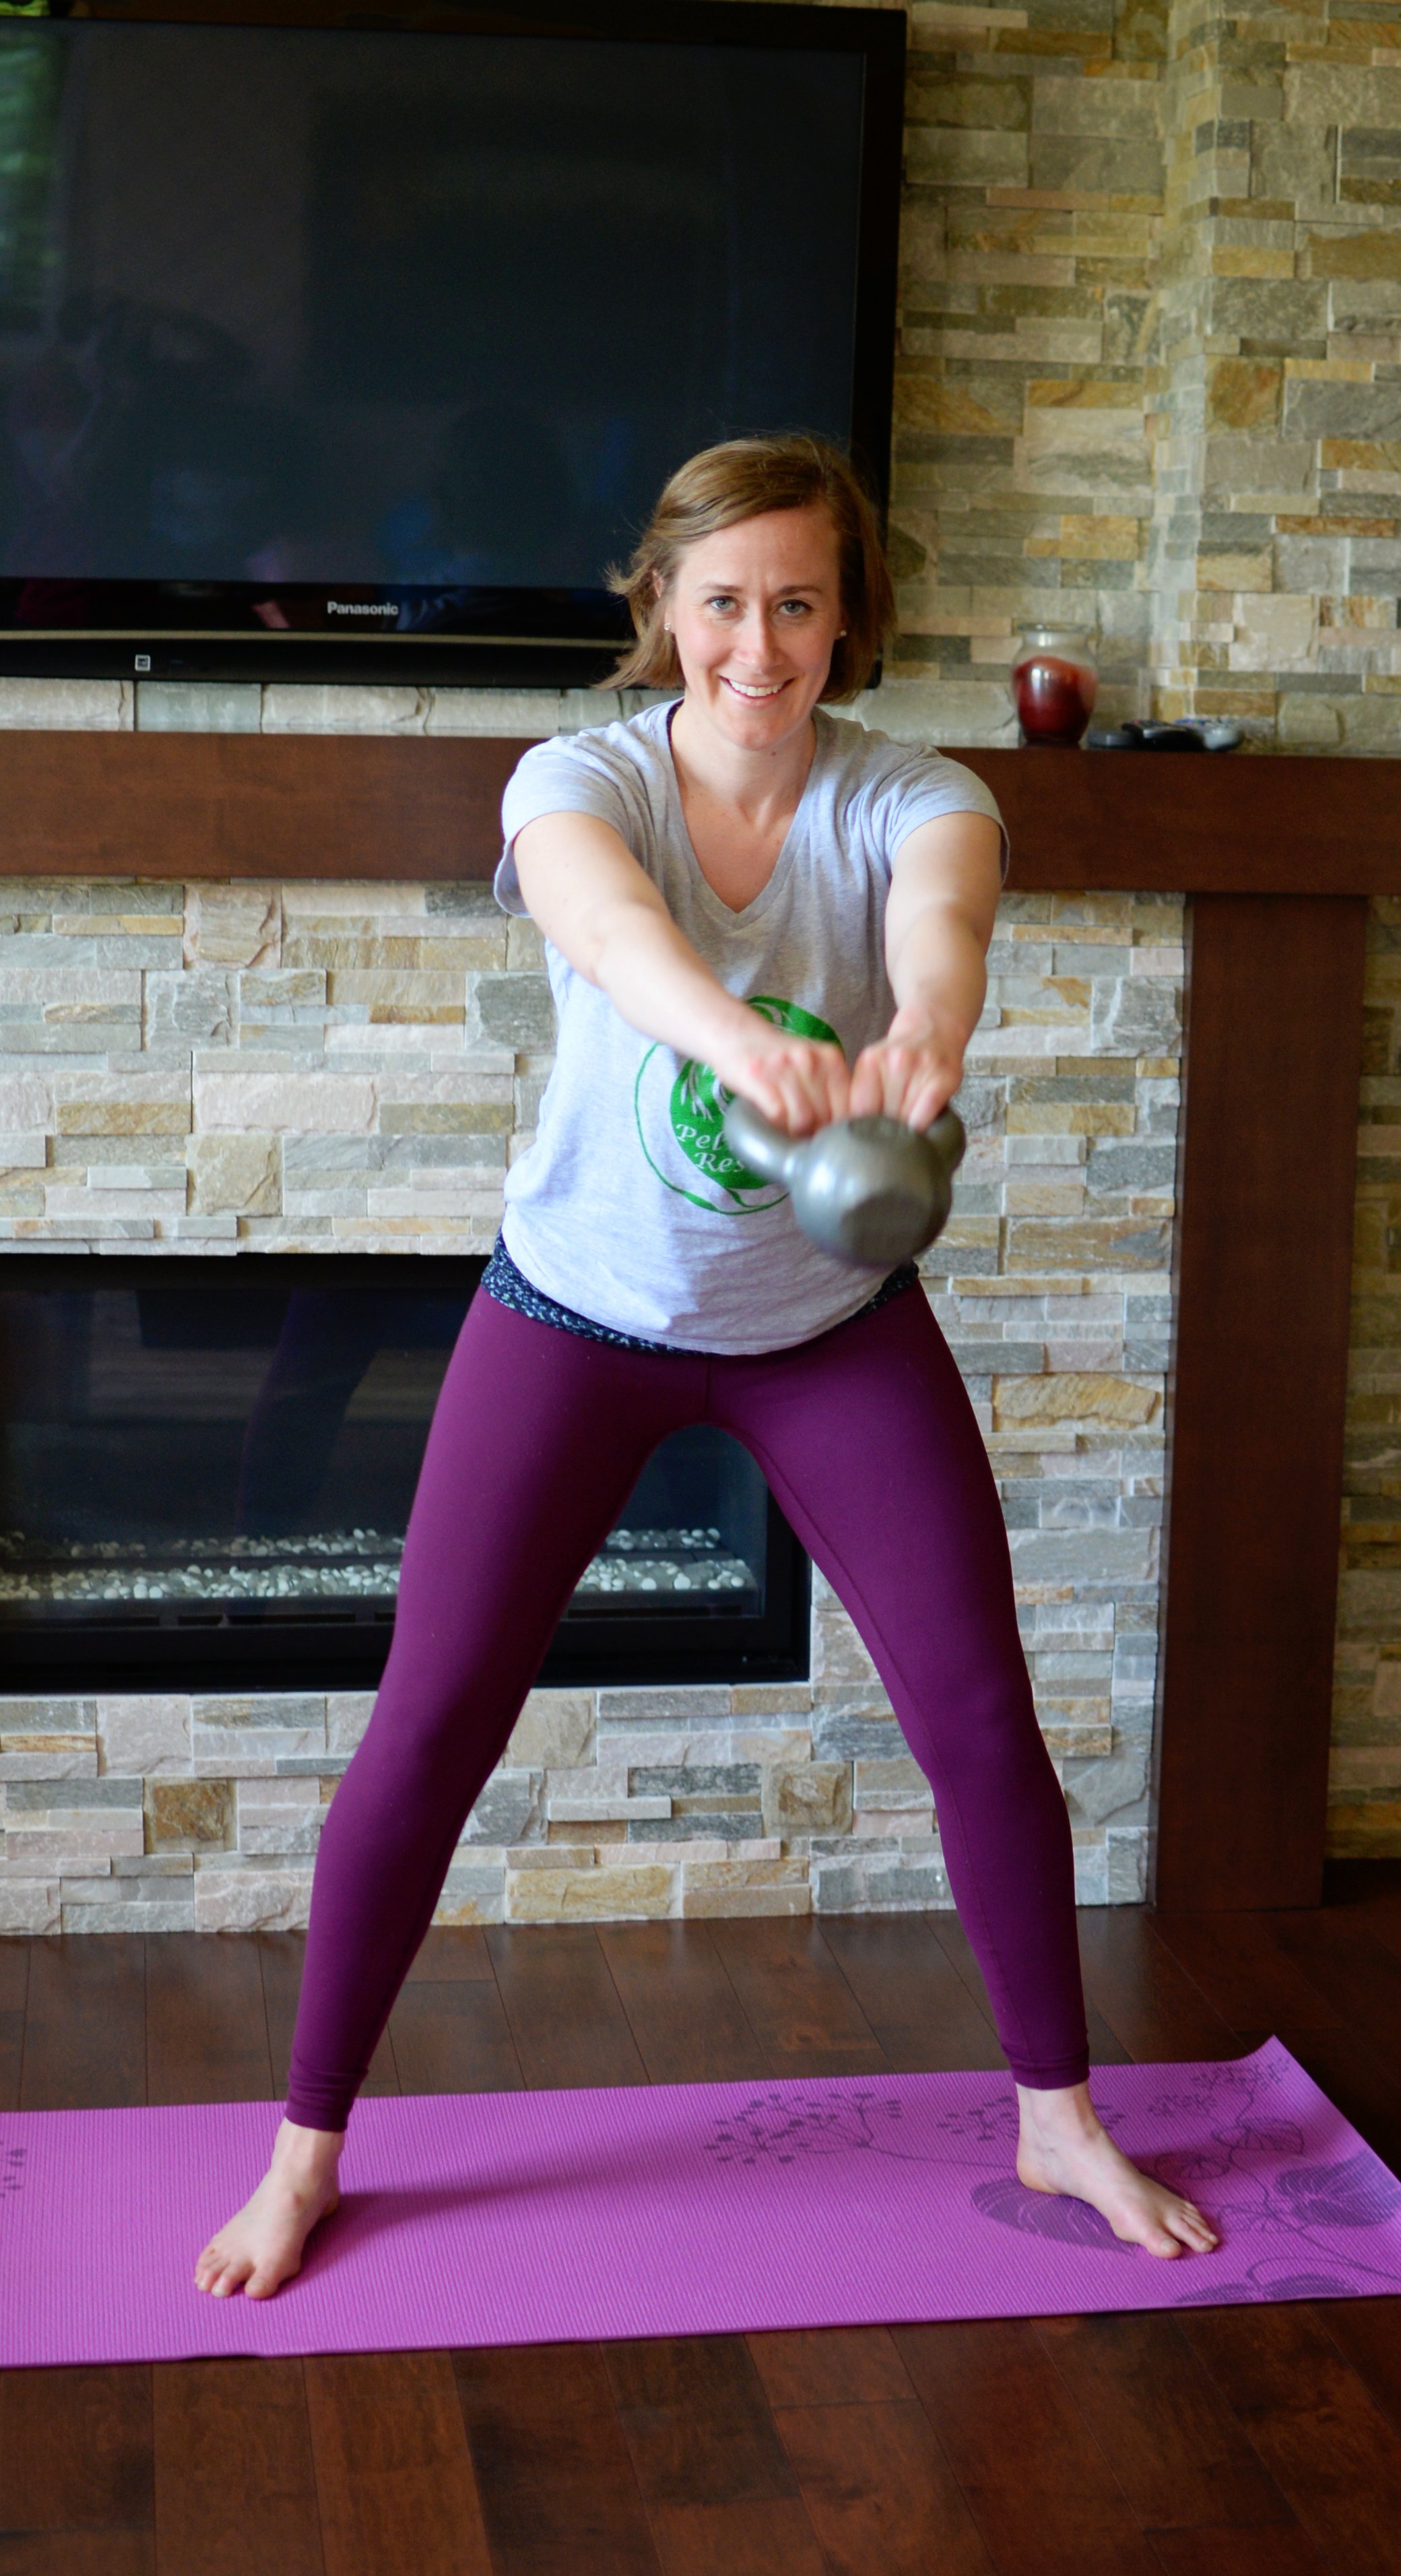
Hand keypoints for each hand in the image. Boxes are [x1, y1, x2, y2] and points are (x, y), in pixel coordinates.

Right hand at [716, 1028, 851, 1136]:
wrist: (736, 1035)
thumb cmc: (777, 1060)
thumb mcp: (812, 1067)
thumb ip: (832, 1090)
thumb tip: (841, 1132)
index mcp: (831, 1058)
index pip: (849, 1107)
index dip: (836, 1128)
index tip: (822, 1132)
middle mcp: (811, 1059)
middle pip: (826, 1117)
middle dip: (814, 1132)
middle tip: (800, 1134)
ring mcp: (784, 1066)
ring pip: (803, 1120)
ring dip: (793, 1133)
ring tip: (784, 1129)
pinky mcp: (758, 1076)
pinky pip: (778, 1115)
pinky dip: (775, 1126)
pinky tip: (770, 1122)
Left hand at [849, 1009, 963, 1129]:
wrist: (934, 1029)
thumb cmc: (902, 1059)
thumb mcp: (874, 1069)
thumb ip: (864, 1096)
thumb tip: (860, 1138)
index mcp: (870, 1061)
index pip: (859, 1109)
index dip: (863, 1128)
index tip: (868, 1136)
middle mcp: (895, 1061)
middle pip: (883, 1115)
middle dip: (885, 1129)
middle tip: (891, 1128)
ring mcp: (921, 1067)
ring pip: (905, 1118)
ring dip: (906, 1128)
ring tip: (907, 1121)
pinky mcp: (943, 1078)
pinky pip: (926, 1113)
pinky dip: (923, 1125)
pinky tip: (921, 1126)